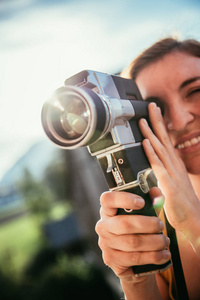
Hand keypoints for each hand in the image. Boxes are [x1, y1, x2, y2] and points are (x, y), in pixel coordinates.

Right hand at [95, 190, 170, 282]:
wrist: (133, 261)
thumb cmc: (138, 231)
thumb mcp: (145, 214)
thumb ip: (151, 202)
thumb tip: (156, 192)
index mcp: (108, 210)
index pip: (107, 199)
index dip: (124, 199)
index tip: (141, 202)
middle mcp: (103, 226)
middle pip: (124, 223)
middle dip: (148, 224)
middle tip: (161, 225)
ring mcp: (105, 244)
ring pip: (132, 242)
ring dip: (154, 242)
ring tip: (165, 241)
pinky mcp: (111, 259)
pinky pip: (135, 258)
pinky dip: (154, 256)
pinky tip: (164, 254)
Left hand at [139, 102, 199, 231]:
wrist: (193, 221)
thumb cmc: (182, 204)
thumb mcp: (172, 185)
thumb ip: (162, 177)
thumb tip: (153, 171)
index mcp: (174, 165)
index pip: (166, 141)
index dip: (160, 127)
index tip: (153, 114)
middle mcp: (174, 166)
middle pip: (164, 139)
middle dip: (157, 121)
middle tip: (151, 105)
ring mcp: (172, 174)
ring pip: (160, 149)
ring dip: (151, 133)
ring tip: (143, 119)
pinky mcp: (170, 185)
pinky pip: (158, 166)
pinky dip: (152, 153)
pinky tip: (146, 143)